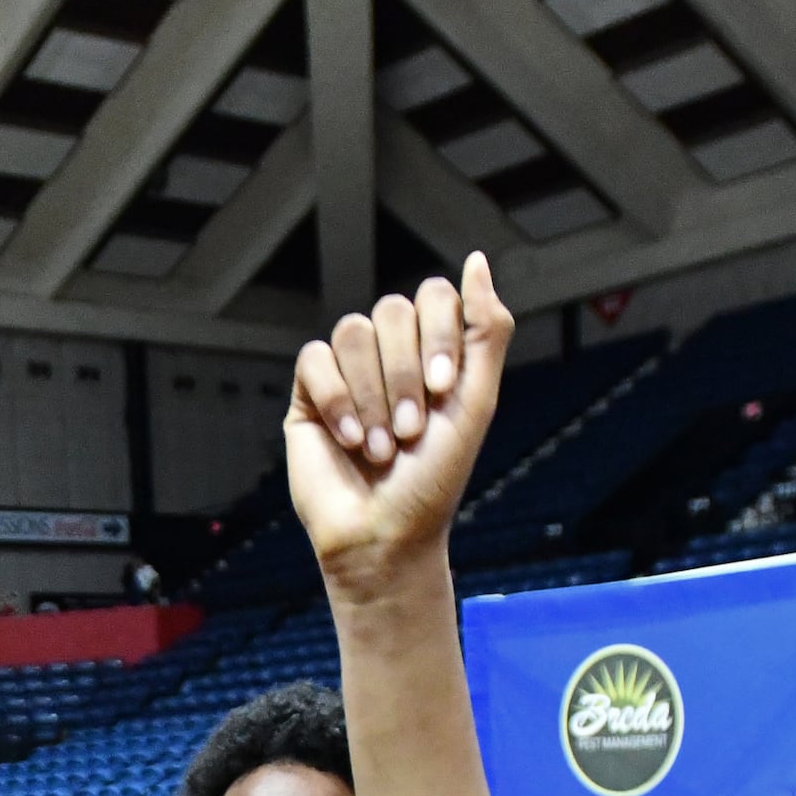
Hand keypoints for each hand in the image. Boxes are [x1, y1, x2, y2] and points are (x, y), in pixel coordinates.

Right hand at [287, 253, 513, 596]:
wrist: (385, 535)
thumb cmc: (433, 480)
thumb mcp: (476, 403)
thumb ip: (486, 331)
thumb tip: (477, 260)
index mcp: (433, 351)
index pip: (433, 296)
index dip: (437, 335)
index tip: (442, 392)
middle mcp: (390, 354)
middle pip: (391, 311)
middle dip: (405, 374)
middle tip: (410, 431)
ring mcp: (348, 371)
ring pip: (352, 332)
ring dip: (372, 394)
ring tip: (380, 446)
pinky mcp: (309, 394)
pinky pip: (315, 360)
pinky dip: (337, 400)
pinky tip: (349, 439)